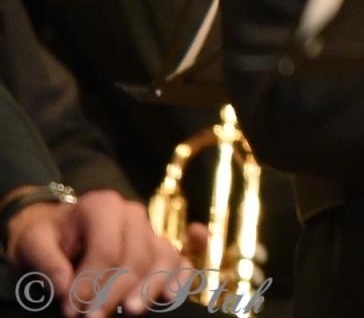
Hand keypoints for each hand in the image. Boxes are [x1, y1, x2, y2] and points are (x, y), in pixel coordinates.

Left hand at [7, 189, 191, 317]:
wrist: (59, 229)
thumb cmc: (47, 236)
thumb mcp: (33, 243)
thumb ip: (46, 262)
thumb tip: (65, 287)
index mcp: (103, 206)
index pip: (105, 248)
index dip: (91, 283)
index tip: (71, 311)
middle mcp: (133, 214)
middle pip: (135, 256)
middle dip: (115, 291)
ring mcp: (150, 231)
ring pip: (161, 260)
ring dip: (149, 288)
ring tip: (130, 311)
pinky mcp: (160, 248)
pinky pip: (179, 261)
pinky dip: (180, 278)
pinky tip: (171, 297)